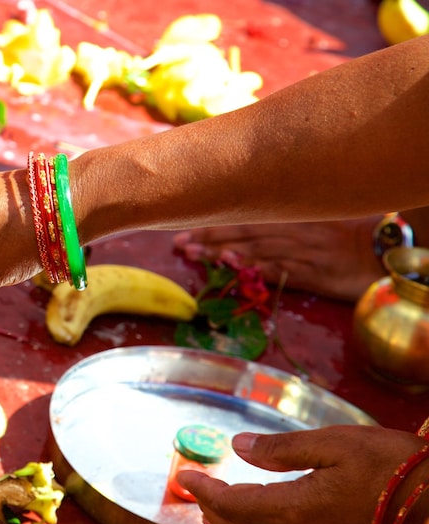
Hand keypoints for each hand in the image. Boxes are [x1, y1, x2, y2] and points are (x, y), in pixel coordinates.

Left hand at [172, 217, 382, 301]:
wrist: (378, 254)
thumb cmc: (339, 240)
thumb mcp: (305, 226)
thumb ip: (270, 228)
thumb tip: (230, 240)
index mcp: (286, 216)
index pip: (242, 217)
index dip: (210, 224)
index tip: (181, 231)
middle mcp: (291, 231)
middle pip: (243, 231)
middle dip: (208, 237)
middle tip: (179, 244)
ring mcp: (301, 251)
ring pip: (257, 248)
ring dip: (223, 252)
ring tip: (195, 254)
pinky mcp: (314, 273)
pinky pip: (284, 269)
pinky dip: (260, 267)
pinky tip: (238, 268)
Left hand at [177, 425, 426, 523]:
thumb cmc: (394, 469)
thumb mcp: (336, 443)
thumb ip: (281, 449)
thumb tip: (238, 446)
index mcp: (293, 509)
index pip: (230, 504)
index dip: (204, 490)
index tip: (186, 475)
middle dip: (211, 510)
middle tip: (198, 490)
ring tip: (219, 510)